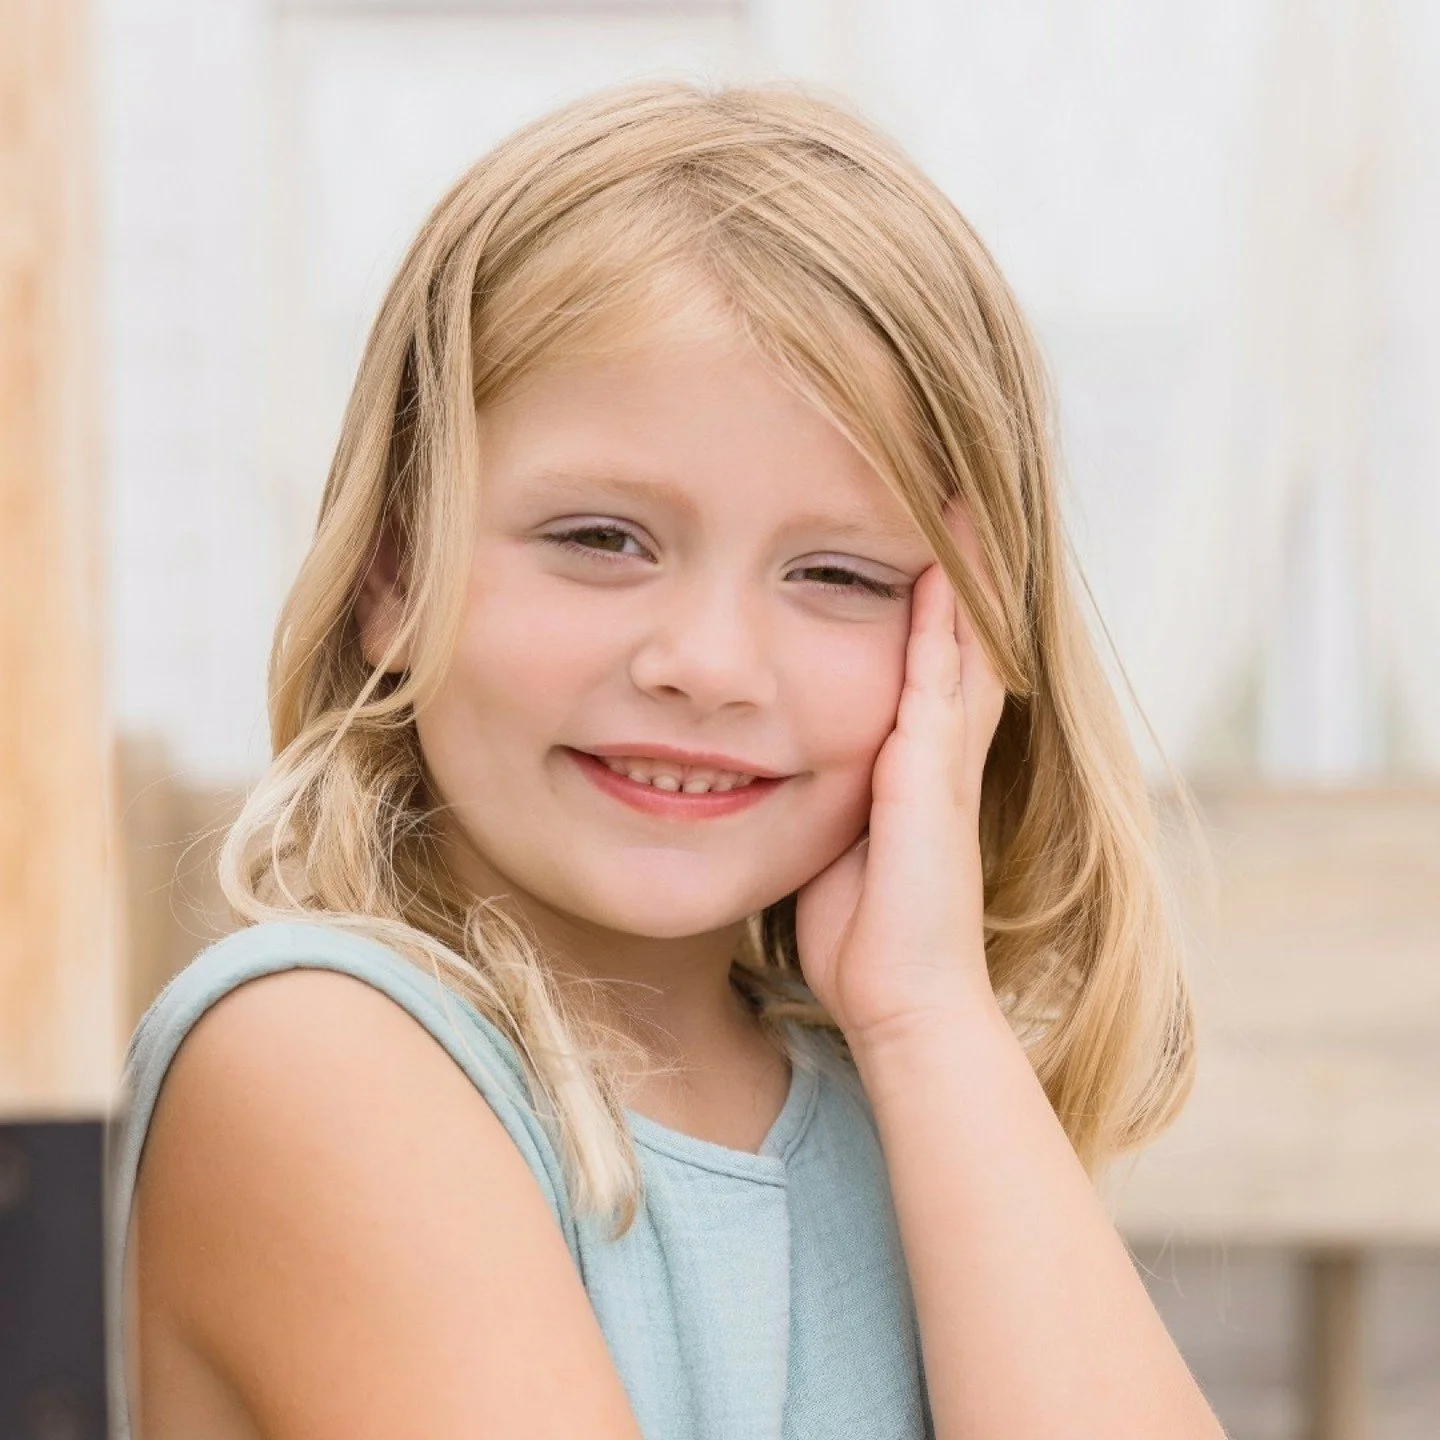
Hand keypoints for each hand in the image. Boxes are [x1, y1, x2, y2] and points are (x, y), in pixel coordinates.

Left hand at [794, 509, 1007, 1048]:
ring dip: (959, 572)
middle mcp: (940, 752)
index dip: (927, 602)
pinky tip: (936, 568)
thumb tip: (759, 776)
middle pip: (960, 636)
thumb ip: (817, 802)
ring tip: (954, 498)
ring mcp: (944, 761)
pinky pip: (943, 680)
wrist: (905, 1004)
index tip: (910, 538)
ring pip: (963, 643)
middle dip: (956, 566)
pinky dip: (943, 623)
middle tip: (950, 489)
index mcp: (914, 766)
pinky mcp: (934, 777)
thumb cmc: (863, 940)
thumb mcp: (831, 850)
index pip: (929, 662)